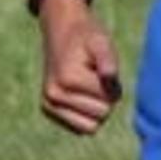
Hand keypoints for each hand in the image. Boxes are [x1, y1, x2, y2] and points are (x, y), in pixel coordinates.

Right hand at [38, 2, 122, 135]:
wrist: (61, 30)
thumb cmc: (87, 36)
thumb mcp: (101, 41)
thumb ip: (107, 59)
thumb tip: (109, 76)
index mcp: (68, 79)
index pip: (109, 101)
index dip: (113, 85)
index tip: (101, 68)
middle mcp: (53, 95)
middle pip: (101, 115)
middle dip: (105, 98)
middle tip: (94, 76)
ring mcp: (48, 104)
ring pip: (91, 127)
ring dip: (96, 108)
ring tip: (87, 85)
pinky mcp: (47, 110)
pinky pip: (80, 129)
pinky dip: (86, 115)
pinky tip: (79, 94)